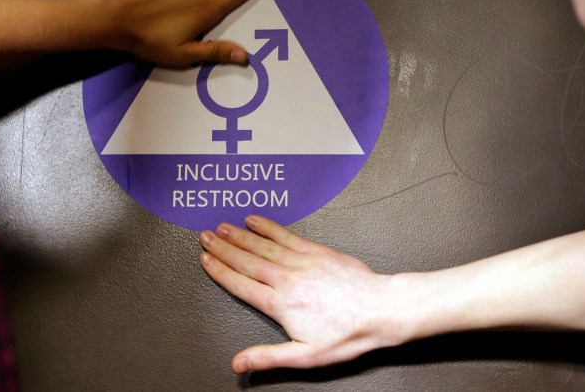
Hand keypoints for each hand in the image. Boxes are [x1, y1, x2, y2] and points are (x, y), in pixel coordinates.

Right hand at [200, 215, 399, 373]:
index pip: (240, 284)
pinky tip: (256, 220)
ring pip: (262, 245)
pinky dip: (268, 226)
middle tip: (205, 237)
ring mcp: (301, 261)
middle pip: (246, 260)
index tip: (205, 260)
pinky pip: (286, 235)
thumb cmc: (347, 334)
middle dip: (223, 248)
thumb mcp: (305, 356)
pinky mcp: (316, 251)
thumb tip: (239, 364)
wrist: (380, 309)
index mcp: (279, 304)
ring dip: (239, 235)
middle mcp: (286, 278)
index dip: (220, 271)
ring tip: (222, 226)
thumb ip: (268, 357)